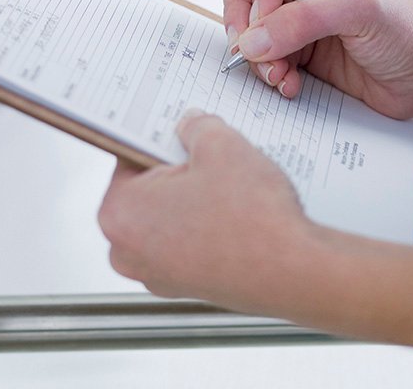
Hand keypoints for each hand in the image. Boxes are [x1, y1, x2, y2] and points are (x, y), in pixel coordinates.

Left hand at [98, 110, 314, 310]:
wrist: (292, 272)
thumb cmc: (251, 222)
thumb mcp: (222, 146)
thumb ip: (198, 127)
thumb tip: (192, 127)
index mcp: (119, 213)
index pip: (128, 157)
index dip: (161, 138)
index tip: (179, 132)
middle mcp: (127, 251)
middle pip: (149, 190)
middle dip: (179, 171)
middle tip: (212, 159)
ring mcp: (157, 274)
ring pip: (171, 216)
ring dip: (196, 198)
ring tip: (232, 188)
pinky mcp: (187, 286)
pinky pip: (189, 241)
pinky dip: (208, 225)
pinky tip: (238, 214)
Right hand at [222, 0, 412, 119]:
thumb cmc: (410, 33)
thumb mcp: (362, 12)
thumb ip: (304, 20)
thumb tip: (251, 40)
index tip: (264, 17)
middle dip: (242, 15)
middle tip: (249, 49)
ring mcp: (296, 5)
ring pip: (245, 18)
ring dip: (255, 51)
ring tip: (280, 75)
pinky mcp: (294, 40)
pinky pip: (258, 50)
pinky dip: (267, 69)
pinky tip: (291, 83)